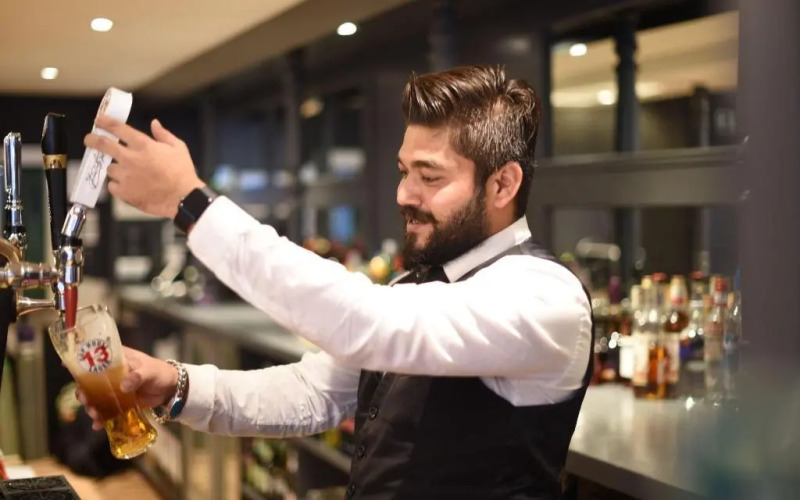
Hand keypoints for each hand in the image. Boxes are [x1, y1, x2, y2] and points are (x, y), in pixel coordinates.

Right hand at [75, 346, 178, 429]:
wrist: (170, 388)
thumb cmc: (159, 373)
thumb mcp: (149, 371)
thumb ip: (138, 377)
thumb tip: (124, 386)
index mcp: (118, 359)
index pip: (95, 356)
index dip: (79, 359)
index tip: (64, 364)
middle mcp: (112, 373)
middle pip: (89, 381)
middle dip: (83, 391)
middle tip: (84, 399)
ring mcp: (114, 389)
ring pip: (95, 397)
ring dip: (91, 406)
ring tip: (94, 413)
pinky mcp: (119, 402)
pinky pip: (106, 410)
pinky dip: (101, 418)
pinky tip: (98, 425)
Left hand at [84, 115, 204, 218]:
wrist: (184, 198)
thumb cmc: (183, 173)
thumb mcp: (178, 148)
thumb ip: (164, 135)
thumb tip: (154, 124)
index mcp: (143, 145)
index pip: (118, 128)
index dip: (105, 122)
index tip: (99, 121)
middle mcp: (131, 158)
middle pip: (103, 145)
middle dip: (92, 140)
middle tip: (89, 140)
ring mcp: (125, 176)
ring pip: (110, 168)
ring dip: (115, 169)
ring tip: (127, 173)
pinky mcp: (124, 192)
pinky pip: (112, 186)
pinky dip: (117, 185)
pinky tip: (128, 186)